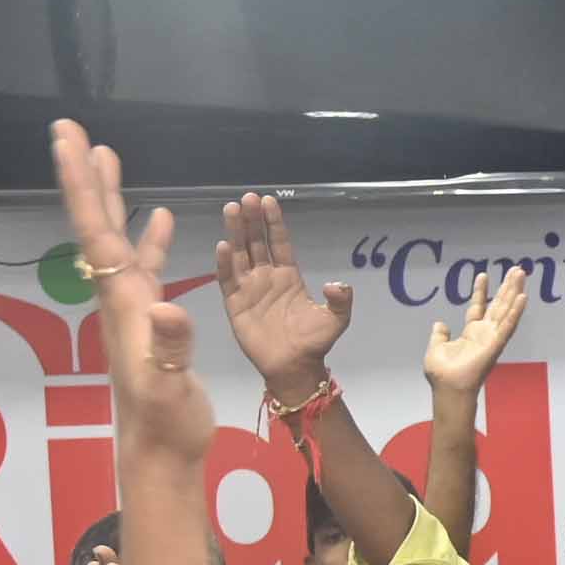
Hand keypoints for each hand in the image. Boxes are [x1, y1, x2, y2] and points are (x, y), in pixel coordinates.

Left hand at [48, 124, 216, 459]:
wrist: (162, 454)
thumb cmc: (166, 424)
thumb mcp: (169, 388)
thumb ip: (169, 346)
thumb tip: (164, 303)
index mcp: (123, 302)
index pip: (96, 233)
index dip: (81, 184)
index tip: (68, 140)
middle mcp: (119, 297)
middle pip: (96, 226)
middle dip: (86, 178)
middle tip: (75, 131)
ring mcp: (132, 309)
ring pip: (116, 241)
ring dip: (112, 199)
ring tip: (110, 156)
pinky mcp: (149, 322)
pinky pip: (145, 267)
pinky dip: (151, 239)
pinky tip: (161, 218)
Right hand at [212, 190, 352, 397]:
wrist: (294, 367)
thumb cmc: (314, 343)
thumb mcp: (336, 319)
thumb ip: (340, 300)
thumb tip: (337, 284)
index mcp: (289, 275)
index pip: (280, 242)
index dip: (274, 222)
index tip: (268, 200)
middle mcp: (267, 277)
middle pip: (256, 242)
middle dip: (252, 220)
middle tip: (246, 197)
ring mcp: (249, 288)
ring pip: (240, 254)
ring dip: (235, 232)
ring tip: (231, 209)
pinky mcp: (235, 303)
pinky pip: (227, 279)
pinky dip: (224, 263)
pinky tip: (223, 245)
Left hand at [421, 261, 530, 403]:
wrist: (447, 388)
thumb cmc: (442, 374)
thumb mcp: (436, 348)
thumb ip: (439, 335)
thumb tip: (440, 324)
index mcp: (471, 333)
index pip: (478, 306)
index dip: (481, 291)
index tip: (483, 274)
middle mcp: (485, 333)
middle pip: (498, 304)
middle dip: (507, 286)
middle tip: (516, 269)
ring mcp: (492, 338)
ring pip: (506, 310)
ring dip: (514, 291)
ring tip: (521, 274)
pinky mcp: (496, 344)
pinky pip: (508, 325)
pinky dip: (516, 311)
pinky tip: (522, 297)